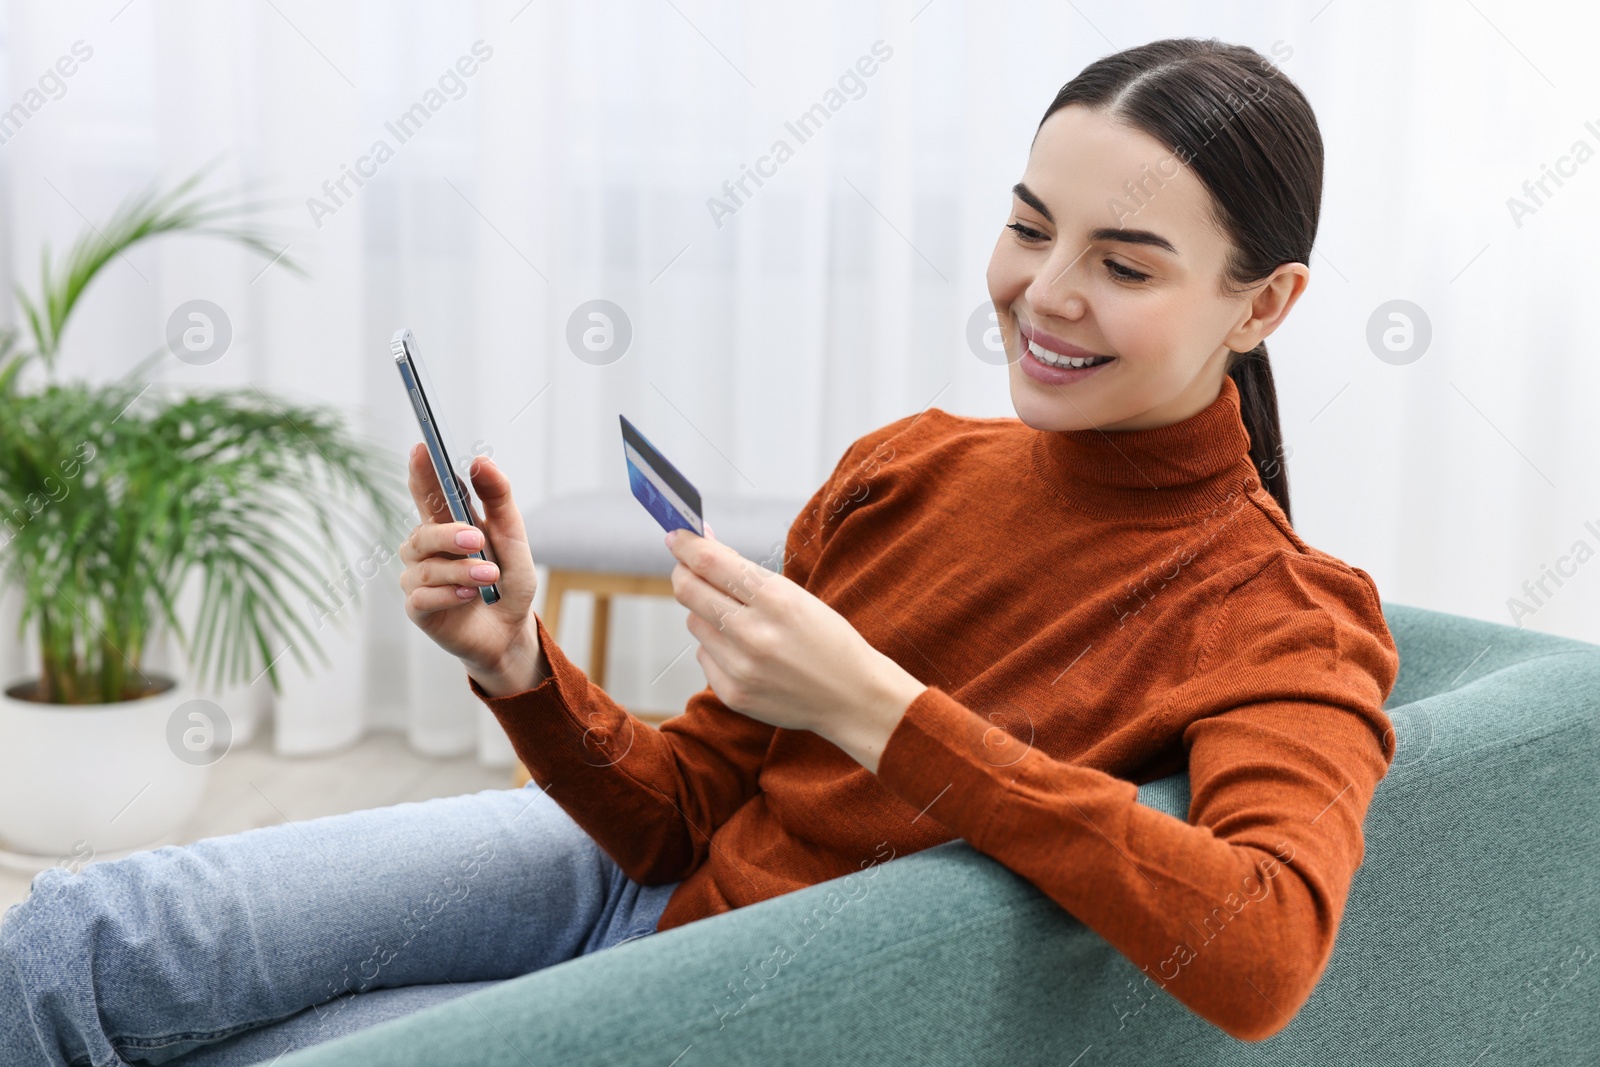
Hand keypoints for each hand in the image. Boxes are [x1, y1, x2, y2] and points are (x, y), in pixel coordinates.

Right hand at [398, 444, 546, 695]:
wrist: (510, 633)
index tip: (422, 448)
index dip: (421, 471)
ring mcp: (419, 579)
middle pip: (423, 532)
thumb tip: (481, 461)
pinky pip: (421, 596)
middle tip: (477, 539)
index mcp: (447, 526)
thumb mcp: (513, 538)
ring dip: (459, 569)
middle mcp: (426, 550)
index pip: (427, 493)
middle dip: (449, 534)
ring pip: (423, 566)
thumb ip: (498, 499)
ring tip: (489, 575)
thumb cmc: (507, 583)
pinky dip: (447, 594)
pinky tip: (468, 596)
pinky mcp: (418, 609)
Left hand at [665, 525, 925, 770]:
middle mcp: (754, 633)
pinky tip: (747, 654)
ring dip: (706, 614)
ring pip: (694, 622)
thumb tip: (700, 547)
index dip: (686, 545)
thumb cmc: (827, 639)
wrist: (853, 697)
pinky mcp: (733, 694)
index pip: (710, 562)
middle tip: (687, 567)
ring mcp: (741, 668)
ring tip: (740, 622)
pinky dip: (717, 648)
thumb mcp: (797, 596)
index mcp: (777, 599)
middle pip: (689, 590)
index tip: (676, 536)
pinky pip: (704, 656)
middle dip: (683, 573)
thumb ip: (747, 575)